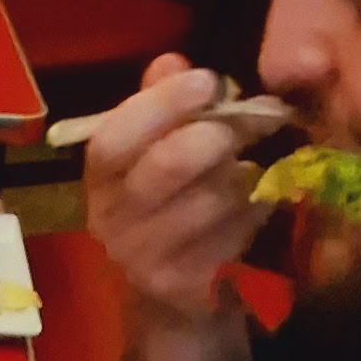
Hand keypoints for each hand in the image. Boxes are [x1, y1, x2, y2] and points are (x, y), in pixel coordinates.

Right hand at [84, 53, 256, 328]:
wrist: (169, 299)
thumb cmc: (166, 206)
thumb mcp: (153, 149)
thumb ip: (159, 103)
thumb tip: (173, 62)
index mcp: (100, 178)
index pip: (114, 138)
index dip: (162, 104)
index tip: (209, 81)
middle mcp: (110, 222)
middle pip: (164, 167)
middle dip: (215, 135)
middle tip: (252, 119)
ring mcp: (145, 262)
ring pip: (208, 201)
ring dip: (243, 176)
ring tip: (253, 167)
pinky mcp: (185, 289)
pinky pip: (234, 236)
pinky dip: (255, 213)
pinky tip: (260, 203)